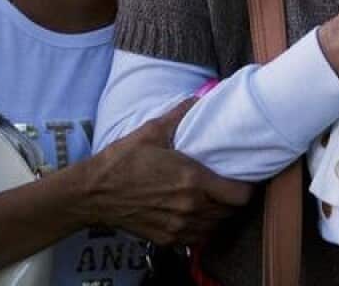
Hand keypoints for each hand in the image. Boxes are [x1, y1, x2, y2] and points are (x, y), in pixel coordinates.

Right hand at [80, 98, 252, 245]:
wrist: (91, 193)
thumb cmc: (121, 161)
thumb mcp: (151, 131)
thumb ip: (179, 115)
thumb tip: (196, 98)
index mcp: (193, 180)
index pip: (239, 196)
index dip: (247, 188)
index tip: (243, 178)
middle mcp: (190, 207)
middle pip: (230, 213)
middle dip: (233, 200)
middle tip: (229, 186)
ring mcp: (178, 226)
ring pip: (214, 227)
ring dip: (219, 215)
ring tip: (214, 200)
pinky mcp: (165, 238)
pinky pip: (196, 239)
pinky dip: (201, 229)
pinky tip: (196, 215)